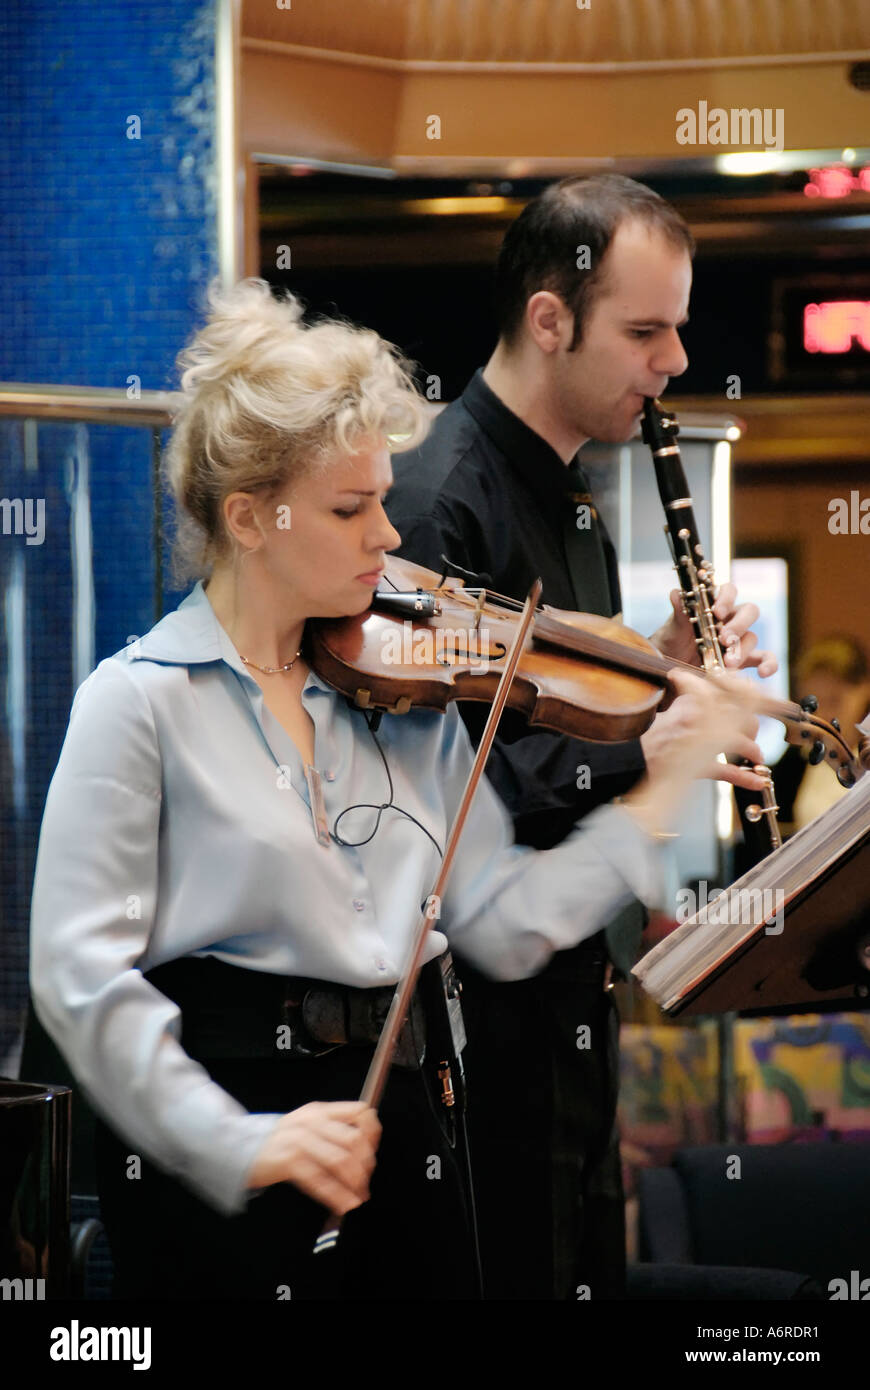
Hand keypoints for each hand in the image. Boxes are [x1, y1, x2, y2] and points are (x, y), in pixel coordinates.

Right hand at [246, 1100, 380, 1213]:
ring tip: (358, 1196)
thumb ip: (333, 1129)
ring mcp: (299, 1141)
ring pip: (339, 1160)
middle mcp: (312, 1122)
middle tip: (365, 1179)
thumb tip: (365, 1148)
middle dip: (365, 1164)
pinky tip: (344, 1204)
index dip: (372, 1133)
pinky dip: (336, 1195)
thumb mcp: (307, 1125)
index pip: (359, 1112)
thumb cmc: (280, 1141)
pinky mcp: (288, 1162)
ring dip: (354, 1182)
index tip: (373, 1151)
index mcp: (320, 1111)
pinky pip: (319, 1180)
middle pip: (353, 1139)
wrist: (240, 1147)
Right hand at [628, 669, 767, 835]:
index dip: (751, 693)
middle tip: (750, 731)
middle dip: (752, 725)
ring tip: (755, 757)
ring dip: (753, 750)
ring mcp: (700, 743)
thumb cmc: (648, 736)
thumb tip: (717, 694)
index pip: (733, 689)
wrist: (629, 758)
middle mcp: (699, 717)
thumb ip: (695, 698)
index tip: (762, 696)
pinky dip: (746, 778)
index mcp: (692, 700)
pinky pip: (728, 771)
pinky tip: (758, 780)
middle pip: (743, 715)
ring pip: (741, 741)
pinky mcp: (697, 767)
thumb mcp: (672, 707)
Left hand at [650, 584, 777, 677]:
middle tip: (724, 639)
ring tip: (728, 663)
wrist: (670, 667)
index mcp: (715, 606)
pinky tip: (763, 673)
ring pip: (752, 637)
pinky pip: (764, 659)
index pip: (729, 591)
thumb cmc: (673, 642)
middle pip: (749, 612)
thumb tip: (676, 594)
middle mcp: (731, 620)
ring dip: (742, 649)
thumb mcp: (672, 629)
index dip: (727, 598)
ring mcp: (739, 640)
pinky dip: (769, 664)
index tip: (716, 612)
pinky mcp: (745, 661)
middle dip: (738, 625)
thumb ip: (679, 612)